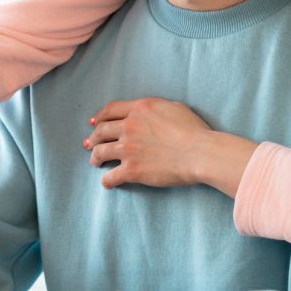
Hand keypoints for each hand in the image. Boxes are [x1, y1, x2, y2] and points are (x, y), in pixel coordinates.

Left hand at [85, 97, 257, 195]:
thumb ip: (156, 108)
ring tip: (95, 162)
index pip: (110, 110)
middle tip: (89, 144)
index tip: (93, 123)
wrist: (200, 153)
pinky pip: (110, 176)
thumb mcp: (175, 108)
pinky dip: (106, 180)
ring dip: (95, 157)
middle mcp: (129, 126)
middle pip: (101, 130)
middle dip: (93, 138)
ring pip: (100, 151)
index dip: (98, 117)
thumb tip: (150, 113)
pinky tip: (107, 182)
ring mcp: (128, 148)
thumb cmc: (194, 130)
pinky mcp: (132, 170)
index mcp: (139, 109)